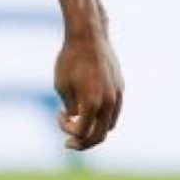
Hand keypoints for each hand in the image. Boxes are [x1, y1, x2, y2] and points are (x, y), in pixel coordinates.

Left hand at [54, 27, 122, 151]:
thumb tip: (78, 120)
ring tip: (80, 127)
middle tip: (69, 144)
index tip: (58, 113)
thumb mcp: (61, 86)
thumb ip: (71, 108)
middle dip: (83, 143)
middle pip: (99, 135)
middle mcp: (109, 102)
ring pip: (110, 125)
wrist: (88, 35)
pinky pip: (115, 111)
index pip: (81, 132)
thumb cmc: (69, 59)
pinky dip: (103, 117)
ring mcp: (118, 95)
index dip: (66, 130)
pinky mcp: (121, 87)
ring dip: (94, 130)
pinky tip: (90, 111)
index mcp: (92, 103)